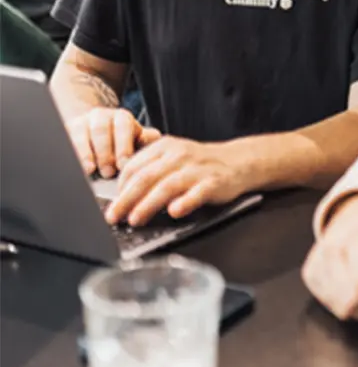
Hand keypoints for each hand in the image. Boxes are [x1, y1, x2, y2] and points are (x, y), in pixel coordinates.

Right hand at [67, 107, 161, 177]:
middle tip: (108, 172)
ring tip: (89, 170)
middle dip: (105, 152)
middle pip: (100, 130)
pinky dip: (68, 153)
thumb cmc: (120, 140)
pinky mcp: (65, 131)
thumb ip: (146, 139)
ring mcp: (81, 123)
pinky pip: (64, 141)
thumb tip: (157, 138)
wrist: (95, 128)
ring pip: (80, 134)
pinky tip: (71, 166)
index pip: (123, 127)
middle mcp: (100, 116)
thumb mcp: (136, 138)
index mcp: (121, 118)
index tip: (123, 165)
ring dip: (84, 154)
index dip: (123, 146)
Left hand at [105, 137, 246, 226]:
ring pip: (167, 186)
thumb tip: (122, 192)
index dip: (120, 188)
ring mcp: (197, 169)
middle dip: (126, 199)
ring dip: (148, 204)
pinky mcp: (214, 182)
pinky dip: (185, 202)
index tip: (112, 204)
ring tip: (135, 219)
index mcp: (165, 147)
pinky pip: (197, 193)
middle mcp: (179, 155)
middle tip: (114, 217)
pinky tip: (174, 211)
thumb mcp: (173, 157)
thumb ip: (150, 168)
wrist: (237, 161)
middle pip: (146, 177)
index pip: (134, 167)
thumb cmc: (200, 164)